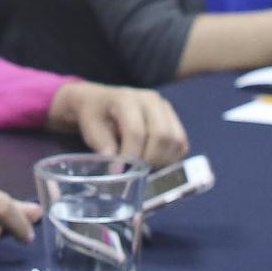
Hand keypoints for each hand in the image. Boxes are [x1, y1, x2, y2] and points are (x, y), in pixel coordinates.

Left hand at [47, 81, 188, 165]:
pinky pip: (181, 143)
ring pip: (176, 140)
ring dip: (162, 160)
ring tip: (143, 167)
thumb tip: (114, 161)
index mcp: (127, 98)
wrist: (102, 101)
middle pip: (162, 135)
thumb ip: (100, 141)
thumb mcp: (89, 125)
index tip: (119, 171)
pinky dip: (171, 157)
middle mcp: (151, 99)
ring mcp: (165, 108)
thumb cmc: (95, 114)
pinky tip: (154, 162)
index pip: (136, 131)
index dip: (130, 155)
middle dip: (149, 160)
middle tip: (134, 172)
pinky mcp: (173, 119)